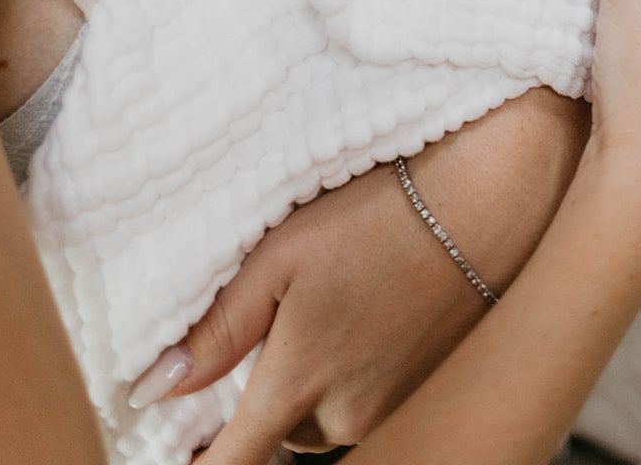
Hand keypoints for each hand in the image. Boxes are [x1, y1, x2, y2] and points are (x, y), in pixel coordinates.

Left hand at [136, 91, 587, 461]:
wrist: (484, 202)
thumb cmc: (379, 215)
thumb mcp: (281, 255)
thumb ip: (217, 328)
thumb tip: (156, 388)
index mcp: (298, 382)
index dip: (197, 463)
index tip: (182, 446)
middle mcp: (347, 415)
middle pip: (283, 436)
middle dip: (269, 398)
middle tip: (276, 327)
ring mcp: (394, 409)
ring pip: (330, 419)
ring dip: (317, 386)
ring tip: (333, 306)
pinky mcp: (429, 393)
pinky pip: (373, 403)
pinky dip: (361, 371)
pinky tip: (372, 310)